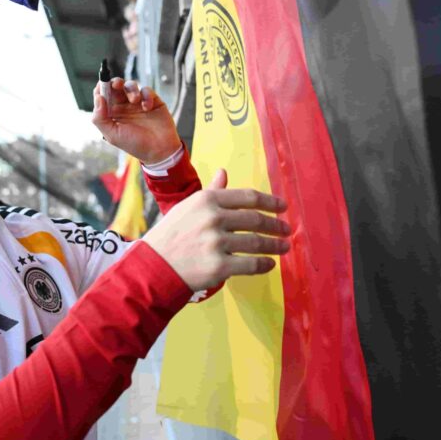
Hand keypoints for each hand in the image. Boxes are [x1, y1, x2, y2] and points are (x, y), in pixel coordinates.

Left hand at [92, 78, 181, 163]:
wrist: (159, 150)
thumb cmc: (135, 144)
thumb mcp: (113, 135)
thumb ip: (100, 118)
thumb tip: (98, 98)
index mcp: (112, 113)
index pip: (102, 95)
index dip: (101, 87)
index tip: (102, 84)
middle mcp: (123, 106)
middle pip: (116, 87)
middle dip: (115, 82)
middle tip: (117, 84)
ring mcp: (138, 103)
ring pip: (130, 85)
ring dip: (131, 89)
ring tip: (135, 100)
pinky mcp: (152, 101)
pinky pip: (146, 90)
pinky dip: (146, 96)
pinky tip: (147, 107)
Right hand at [141, 169, 290, 290]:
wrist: (154, 266)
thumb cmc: (171, 235)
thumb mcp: (188, 207)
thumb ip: (211, 191)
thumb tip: (224, 172)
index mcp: (207, 200)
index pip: (247, 197)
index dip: (270, 202)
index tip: (283, 207)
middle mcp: (213, 219)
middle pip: (255, 220)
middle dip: (275, 225)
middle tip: (286, 229)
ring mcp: (216, 243)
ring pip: (256, 243)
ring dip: (275, 245)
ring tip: (284, 247)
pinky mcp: (218, 267)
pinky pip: (250, 265)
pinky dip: (264, 264)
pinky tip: (270, 264)